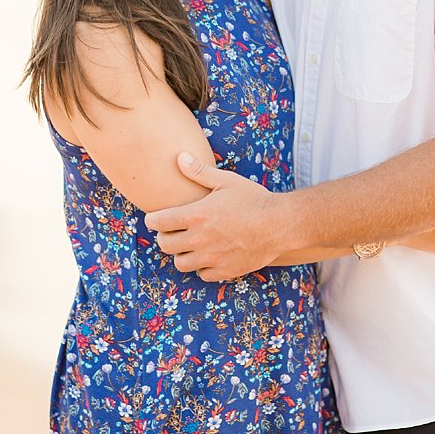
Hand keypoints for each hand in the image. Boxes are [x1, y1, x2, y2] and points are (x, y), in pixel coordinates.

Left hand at [143, 152, 282, 280]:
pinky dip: (202, 267)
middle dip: (164, 237)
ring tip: (189, 245)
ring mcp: (213, 258)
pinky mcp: (226, 271)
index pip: (159, 222)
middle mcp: (201, 239)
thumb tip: (180, 158)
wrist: (281, 224)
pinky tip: (209, 256)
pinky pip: (203, 275)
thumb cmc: (254, 199)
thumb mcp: (226, 181)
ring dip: (181, 254)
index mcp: (197, 216)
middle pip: (165, 245)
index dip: (152, 220)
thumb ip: (199, 172)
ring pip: (181, 263)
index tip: (156, 218)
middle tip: (172, 231)